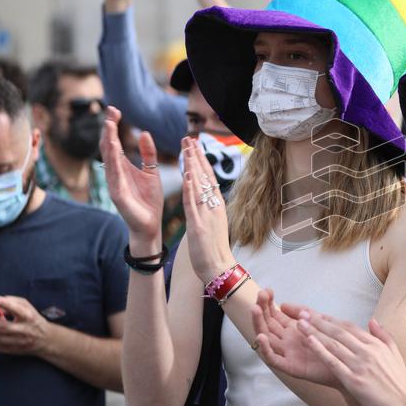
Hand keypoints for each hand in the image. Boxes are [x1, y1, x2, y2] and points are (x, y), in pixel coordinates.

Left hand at [0, 296, 48, 355]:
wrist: (45, 340)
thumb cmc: (33, 320)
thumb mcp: (29, 307)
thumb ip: (14, 302)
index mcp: (29, 317)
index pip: (19, 310)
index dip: (8, 305)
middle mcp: (23, 330)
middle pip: (3, 327)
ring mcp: (16, 341)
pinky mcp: (10, 350)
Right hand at [101, 106, 163, 244]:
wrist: (150, 224)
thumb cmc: (149, 199)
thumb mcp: (152, 171)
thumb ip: (148, 153)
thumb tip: (144, 133)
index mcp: (122, 167)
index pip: (114, 143)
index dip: (113, 127)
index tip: (114, 110)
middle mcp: (115, 174)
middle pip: (107, 148)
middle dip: (108, 130)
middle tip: (111, 113)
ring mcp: (114, 184)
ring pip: (108, 160)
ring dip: (108, 143)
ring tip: (109, 127)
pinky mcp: (118, 195)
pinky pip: (114, 177)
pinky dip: (113, 163)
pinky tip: (114, 150)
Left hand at [181, 136, 234, 282]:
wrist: (219, 267)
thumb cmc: (214, 249)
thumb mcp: (213, 223)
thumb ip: (208, 209)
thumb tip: (205, 197)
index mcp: (217, 205)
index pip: (208, 178)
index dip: (201, 160)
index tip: (195, 145)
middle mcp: (214, 206)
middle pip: (205, 176)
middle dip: (196, 156)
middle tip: (189, 137)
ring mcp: (207, 214)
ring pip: (199, 185)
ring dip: (192, 165)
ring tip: (187, 148)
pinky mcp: (198, 225)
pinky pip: (192, 204)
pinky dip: (190, 188)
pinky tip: (186, 175)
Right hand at [251, 290, 338, 387]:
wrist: (348, 366)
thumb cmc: (335, 345)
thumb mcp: (320, 322)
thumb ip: (304, 313)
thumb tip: (284, 305)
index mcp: (293, 330)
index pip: (275, 315)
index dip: (269, 303)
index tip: (267, 290)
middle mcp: (287, 341)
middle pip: (268, 324)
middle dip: (262, 309)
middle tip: (260, 294)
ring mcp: (287, 353)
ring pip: (267, 339)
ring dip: (259, 324)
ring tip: (255, 309)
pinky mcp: (291, 367)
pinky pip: (273, 359)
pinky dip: (265, 349)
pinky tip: (262, 337)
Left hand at [300, 313, 405, 405]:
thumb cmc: (400, 384)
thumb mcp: (394, 354)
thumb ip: (383, 336)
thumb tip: (372, 320)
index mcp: (376, 344)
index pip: (349, 327)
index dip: (330, 320)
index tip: (315, 314)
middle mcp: (367, 351)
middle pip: (338, 332)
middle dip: (318, 321)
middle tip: (301, 313)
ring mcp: (360, 365)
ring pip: (333, 344)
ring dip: (314, 332)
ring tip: (299, 324)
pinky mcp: (354, 380)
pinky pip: (333, 362)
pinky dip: (320, 350)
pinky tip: (309, 342)